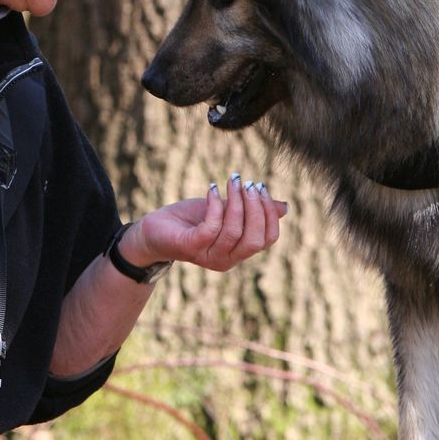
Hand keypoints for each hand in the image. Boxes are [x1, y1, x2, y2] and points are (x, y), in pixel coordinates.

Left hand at [121, 175, 287, 272]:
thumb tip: (284, 207)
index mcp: (239, 252)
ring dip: (237, 202)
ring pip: (234, 232)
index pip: (267, 239)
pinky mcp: (190, 248)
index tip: (261, 188)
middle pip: (255, 239)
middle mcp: (226, 259)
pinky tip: (212, 189)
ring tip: (232, 180)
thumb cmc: (191, 220)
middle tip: (248, 183)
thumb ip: (252, 211)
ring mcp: (208, 256)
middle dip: (255, 208)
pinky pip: (211, 228)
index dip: (269, 214)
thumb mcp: (226, 211)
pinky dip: (215, 206)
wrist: (154, 231)